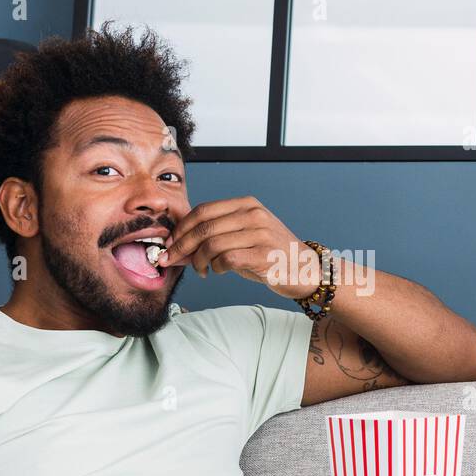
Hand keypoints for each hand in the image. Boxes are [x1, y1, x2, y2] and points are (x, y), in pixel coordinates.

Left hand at [157, 196, 323, 298]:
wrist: (305, 269)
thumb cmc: (269, 254)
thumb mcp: (244, 234)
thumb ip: (216, 234)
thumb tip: (178, 246)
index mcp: (246, 204)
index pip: (203, 210)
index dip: (181, 228)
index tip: (169, 243)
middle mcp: (253, 215)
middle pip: (203, 227)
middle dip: (181, 246)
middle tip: (171, 259)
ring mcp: (260, 233)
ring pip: (212, 244)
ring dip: (197, 261)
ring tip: (201, 270)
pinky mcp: (264, 255)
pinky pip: (227, 259)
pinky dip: (215, 267)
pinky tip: (217, 271)